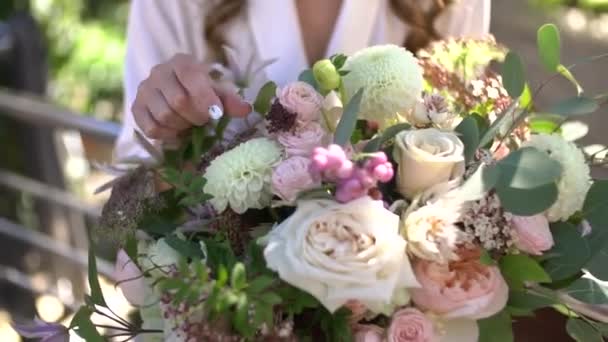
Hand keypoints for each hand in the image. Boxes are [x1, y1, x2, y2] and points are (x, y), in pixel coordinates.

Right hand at [132, 53, 250, 139]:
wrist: (175, 91)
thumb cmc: (200, 91)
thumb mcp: (217, 91)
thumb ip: (230, 100)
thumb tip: (246, 109)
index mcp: (182, 62)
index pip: (191, 77)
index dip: (205, 98)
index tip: (216, 114)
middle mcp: (159, 72)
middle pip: (178, 101)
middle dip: (196, 116)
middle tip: (203, 120)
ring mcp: (144, 90)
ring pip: (164, 116)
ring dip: (182, 126)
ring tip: (190, 124)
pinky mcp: (136, 108)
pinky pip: (151, 128)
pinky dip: (167, 135)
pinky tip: (176, 131)